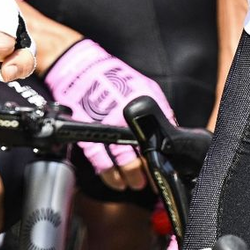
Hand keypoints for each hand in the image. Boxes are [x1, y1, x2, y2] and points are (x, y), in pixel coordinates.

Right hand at [43, 39, 176, 190]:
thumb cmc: (111, 75)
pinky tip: (115, 181)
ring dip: (131, 175)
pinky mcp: (88, 130)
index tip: (167, 167)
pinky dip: (109, 174)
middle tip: (150, 181)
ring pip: (123, 160)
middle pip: (143, 152)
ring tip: (135, 183)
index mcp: (142, 103)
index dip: (164, 155)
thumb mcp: (142, 85)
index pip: (160, 135)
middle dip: (148, 171)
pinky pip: (100, 159)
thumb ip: (158, 107)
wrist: (78, 67)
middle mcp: (125, 115)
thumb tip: (171, 129)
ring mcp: (106, 124)